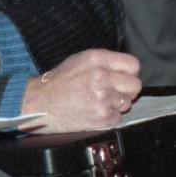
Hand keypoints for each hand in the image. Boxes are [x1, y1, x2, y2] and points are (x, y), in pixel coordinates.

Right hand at [18, 49, 141, 133]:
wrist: (40, 103)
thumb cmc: (58, 82)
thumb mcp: (79, 61)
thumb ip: (103, 62)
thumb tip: (126, 70)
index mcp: (97, 59)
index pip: (133, 64)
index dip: (129, 73)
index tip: (123, 78)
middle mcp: (102, 76)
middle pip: (135, 84)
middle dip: (126, 90)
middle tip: (113, 93)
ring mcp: (103, 97)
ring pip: (127, 103)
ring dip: (116, 105)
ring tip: (97, 102)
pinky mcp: (102, 116)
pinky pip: (118, 118)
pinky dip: (108, 117)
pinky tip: (93, 112)